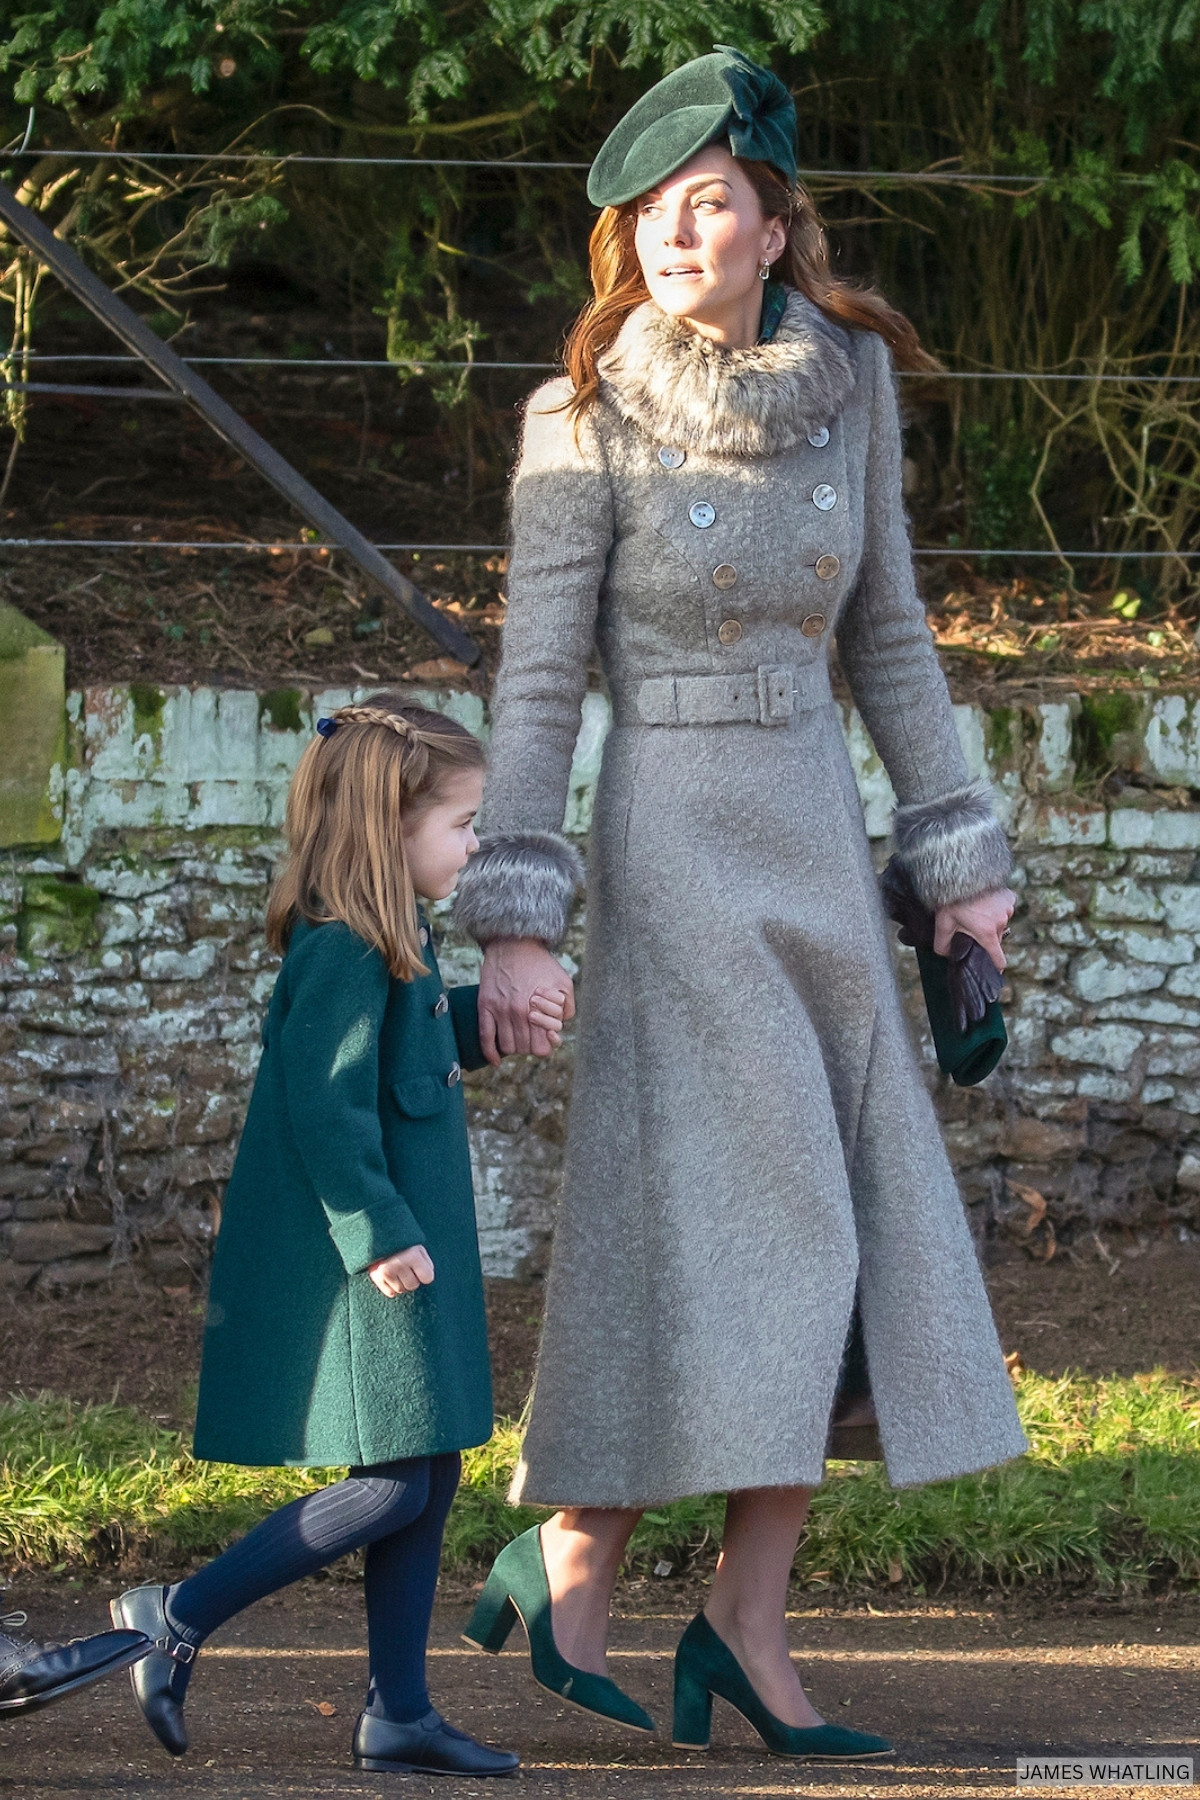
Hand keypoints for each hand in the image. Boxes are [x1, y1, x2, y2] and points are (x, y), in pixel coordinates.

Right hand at [368, 1244, 434, 1295]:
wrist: (380, 1235)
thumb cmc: (403, 1243)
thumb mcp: (418, 1247)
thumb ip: (426, 1263)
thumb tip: (427, 1280)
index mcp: (413, 1256)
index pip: (427, 1278)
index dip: (425, 1273)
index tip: (419, 1266)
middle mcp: (399, 1264)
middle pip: (413, 1286)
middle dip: (412, 1278)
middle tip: (406, 1267)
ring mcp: (386, 1271)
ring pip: (401, 1290)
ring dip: (402, 1283)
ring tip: (398, 1270)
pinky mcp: (376, 1276)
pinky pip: (391, 1293)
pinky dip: (392, 1287)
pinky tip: (391, 1276)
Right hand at [479, 938, 575, 1064]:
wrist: (512, 943)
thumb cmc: (540, 963)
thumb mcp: (563, 983)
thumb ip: (567, 1008)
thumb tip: (560, 1027)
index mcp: (537, 1010)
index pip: (541, 1048)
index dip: (545, 1046)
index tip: (545, 1039)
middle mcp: (516, 1013)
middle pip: (523, 1049)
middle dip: (530, 1046)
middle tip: (532, 1036)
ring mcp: (498, 1010)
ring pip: (506, 1046)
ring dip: (514, 1047)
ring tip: (518, 1038)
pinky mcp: (484, 1005)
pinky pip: (485, 1036)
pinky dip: (490, 1052)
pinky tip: (496, 1060)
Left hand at [934, 886, 1016, 972]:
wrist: (961, 872)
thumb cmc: (951, 899)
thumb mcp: (942, 924)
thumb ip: (943, 945)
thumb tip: (946, 955)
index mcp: (987, 933)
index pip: (999, 960)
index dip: (995, 966)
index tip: (992, 969)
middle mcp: (1001, 922)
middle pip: (995, 939)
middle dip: (985, 937)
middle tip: (970, 926)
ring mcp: (1007, 909)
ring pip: (1000, 922)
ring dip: (991, 920)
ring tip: (976, 910)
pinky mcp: (1009, 897)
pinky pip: (1005, 907)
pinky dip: (997, 907)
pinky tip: (984, 900)